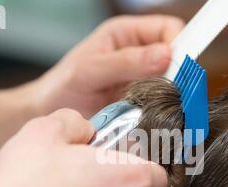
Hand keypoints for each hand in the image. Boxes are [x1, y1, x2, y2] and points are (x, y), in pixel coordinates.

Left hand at [30, 15, 183, 117]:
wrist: (49, 115)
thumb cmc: (62, 87)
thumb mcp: (89, 70)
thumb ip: (125, 62)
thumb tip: (166, 55)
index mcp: (125, 33)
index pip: (168, 29)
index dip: (178, 45)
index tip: (177, 67)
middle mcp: (137, 53)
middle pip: (175, 56)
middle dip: (177, 72)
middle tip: (168, 91)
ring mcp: (141, 78)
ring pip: (172, 80)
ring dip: (170, 93)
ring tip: (155, 105)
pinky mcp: (141, 101)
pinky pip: (162, 101)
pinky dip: (162, 108)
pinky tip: (152, 115)